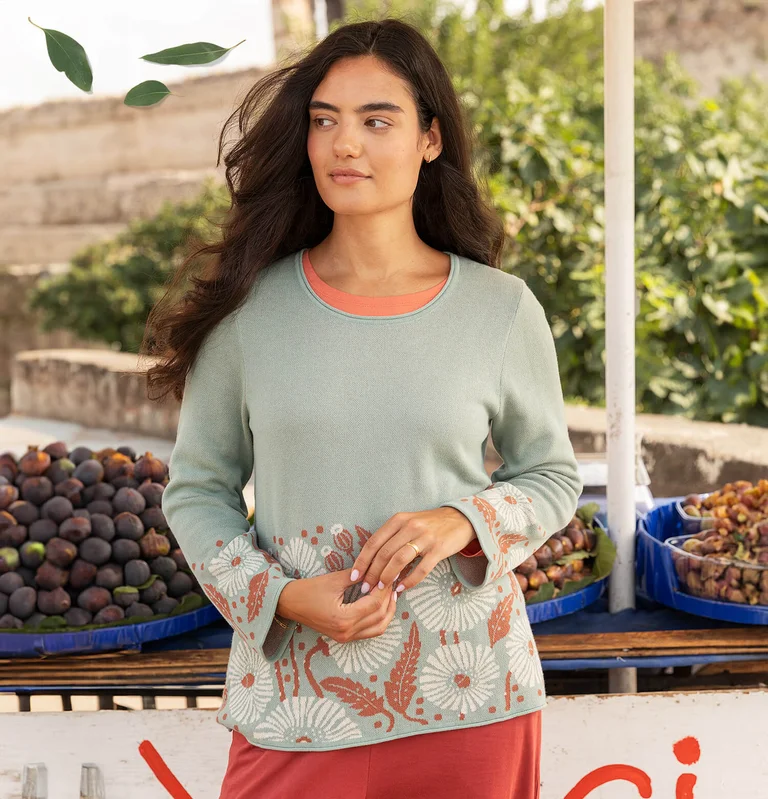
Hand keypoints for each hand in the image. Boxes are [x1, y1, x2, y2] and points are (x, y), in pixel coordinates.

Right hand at [277, 567, 397, 642]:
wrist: (290, 604)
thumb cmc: (309, 589)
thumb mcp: (335, 580)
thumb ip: (358, 576)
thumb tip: (378, 570)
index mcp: (344, 618)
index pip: (375, 604)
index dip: (385, 589)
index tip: (390, 575)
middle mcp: (347, 632)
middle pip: (380, 617)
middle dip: (389, 599)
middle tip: (393, 582)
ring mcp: (346, 637)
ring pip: (378, 628)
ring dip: (388, 612)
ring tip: (391, 594)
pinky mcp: (344, 637)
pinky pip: (369, 632)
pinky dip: (379, 619)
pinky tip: (381, 605)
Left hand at [349, 508, 476, 597]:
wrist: (459, 519)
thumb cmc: (429, 525)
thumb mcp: (408, 523)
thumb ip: (391, 538)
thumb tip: (371, 562)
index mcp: (398, 520)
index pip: (374, 542)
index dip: (362, 561)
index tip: (354, 576)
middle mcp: (410, 526)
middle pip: (384, 553)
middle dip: (372, 573)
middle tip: (365, 588)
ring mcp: (425, 538)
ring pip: (399, 560)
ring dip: (387, 577)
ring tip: (380, 589)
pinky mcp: (439, 549)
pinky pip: (421, 569)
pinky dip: (409, 581)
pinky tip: (401, 588)